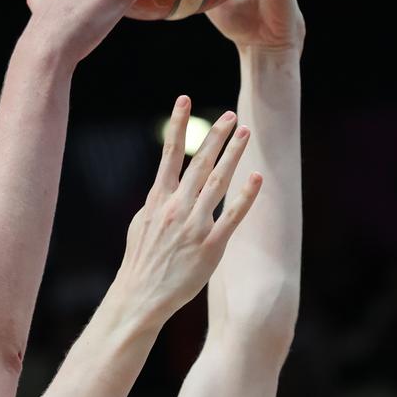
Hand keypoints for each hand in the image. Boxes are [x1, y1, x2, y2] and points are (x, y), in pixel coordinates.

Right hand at [109, 98, 262, 321]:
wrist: (140, 296)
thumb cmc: (141, 262)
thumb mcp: (140, 225)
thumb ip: (155, 203)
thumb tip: (163, 188)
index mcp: (157, 200)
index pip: (169, 154)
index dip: (177, 125)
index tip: (183, 100)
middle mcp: (176, 208)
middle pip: (200, 163)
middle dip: (216, 136)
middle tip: (231, 115)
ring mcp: (194, 226)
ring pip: (218, 182)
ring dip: (233, 155)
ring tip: (246, 133)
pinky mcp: (211, 246)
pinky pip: (233, 215)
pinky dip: (246, 195)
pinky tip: (256, 177)